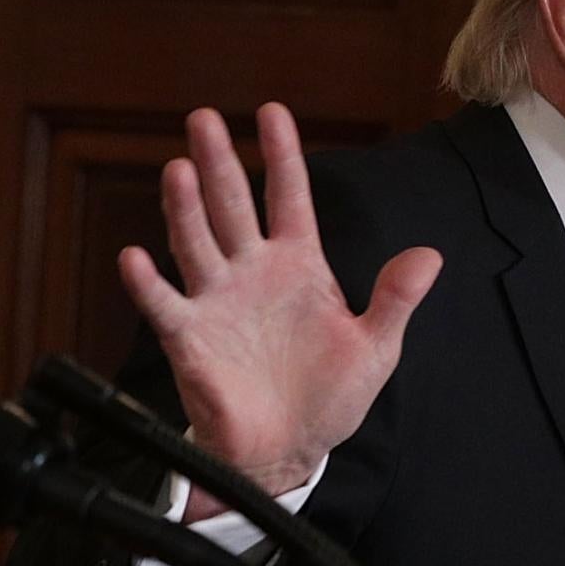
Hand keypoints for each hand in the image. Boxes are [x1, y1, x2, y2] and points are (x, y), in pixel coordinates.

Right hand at [124, 104, 440, 521]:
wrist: (285, 453)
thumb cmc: (327, 399)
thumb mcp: (375, 349)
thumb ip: (395, 300)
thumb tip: (429, 256)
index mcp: (298, 266)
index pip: (288, 197)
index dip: (282, 155)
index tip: (271, 113)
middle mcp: (252, 273)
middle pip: (232, 205)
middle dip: (218, 162)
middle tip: (203, 119)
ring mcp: (217, 302)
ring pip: (195, 243)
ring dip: (184, 208)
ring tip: (177, 170)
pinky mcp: (190, 340)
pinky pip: (165, 305)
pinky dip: (147, 283)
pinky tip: (135, 257)